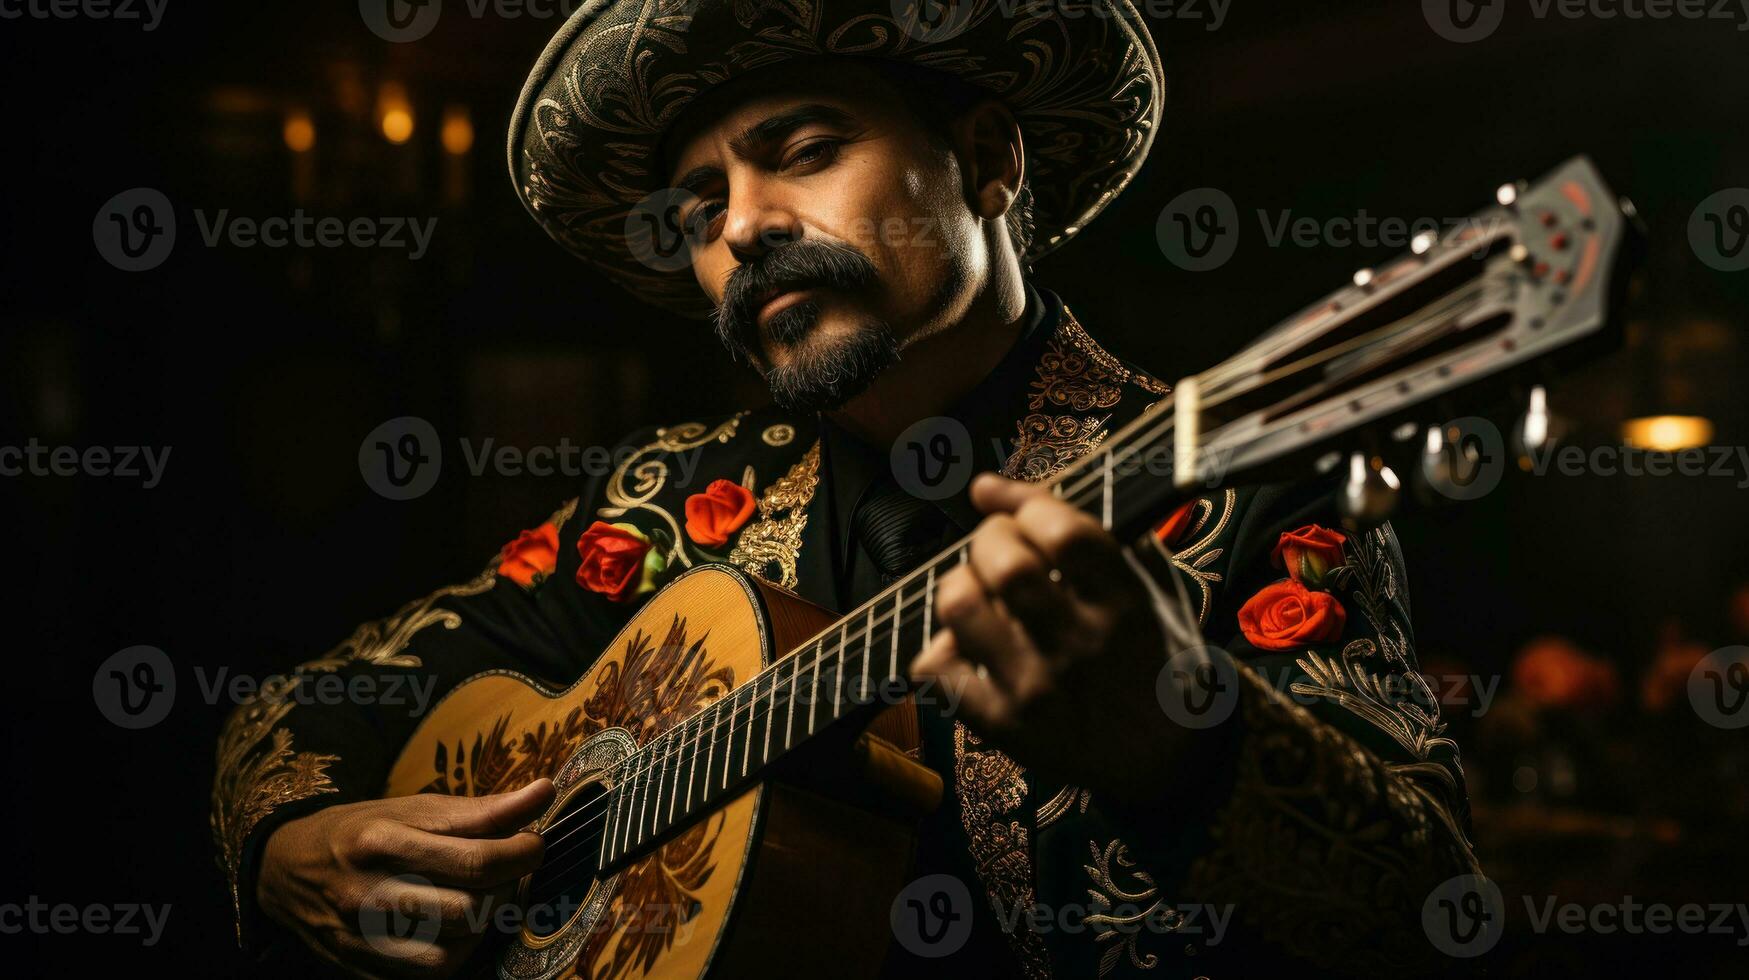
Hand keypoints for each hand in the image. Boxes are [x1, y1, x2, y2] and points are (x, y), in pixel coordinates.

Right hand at [258, 779, 554, 978]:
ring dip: (486, 925)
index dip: (522, 853)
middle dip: (509, 888)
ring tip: (489, 898)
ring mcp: (361, 936)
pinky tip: (460, 928)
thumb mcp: (414, 808)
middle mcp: (368, 890)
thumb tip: (545, 792)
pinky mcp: (361, 966)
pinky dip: (458, 953)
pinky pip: (428, 974)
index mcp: (383, 840)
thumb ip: (481, 810)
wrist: (288, 867)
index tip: (537, 843)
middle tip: (515, 871)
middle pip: (468, 908)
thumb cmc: (365, 830)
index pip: (474, 857)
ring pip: (451, 950)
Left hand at [910, 474, 1199, 813]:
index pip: (1066, 533)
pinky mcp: (1004, 726)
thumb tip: (987, 486)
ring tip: (977, 592)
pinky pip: (938, 669)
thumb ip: (1086, 531)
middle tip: (998, 549)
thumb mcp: (1149, 588)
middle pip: (1006, 565)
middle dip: (990, 539)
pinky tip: (967, 646)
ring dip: (959, 584)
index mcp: (1125, 605)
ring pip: (961, 608)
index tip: (1018, 509)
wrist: (1167, 759)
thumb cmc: (1151, 656)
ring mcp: (1038, 690)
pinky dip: (941, 647)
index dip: (1027, 505)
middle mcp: (1082, 646)